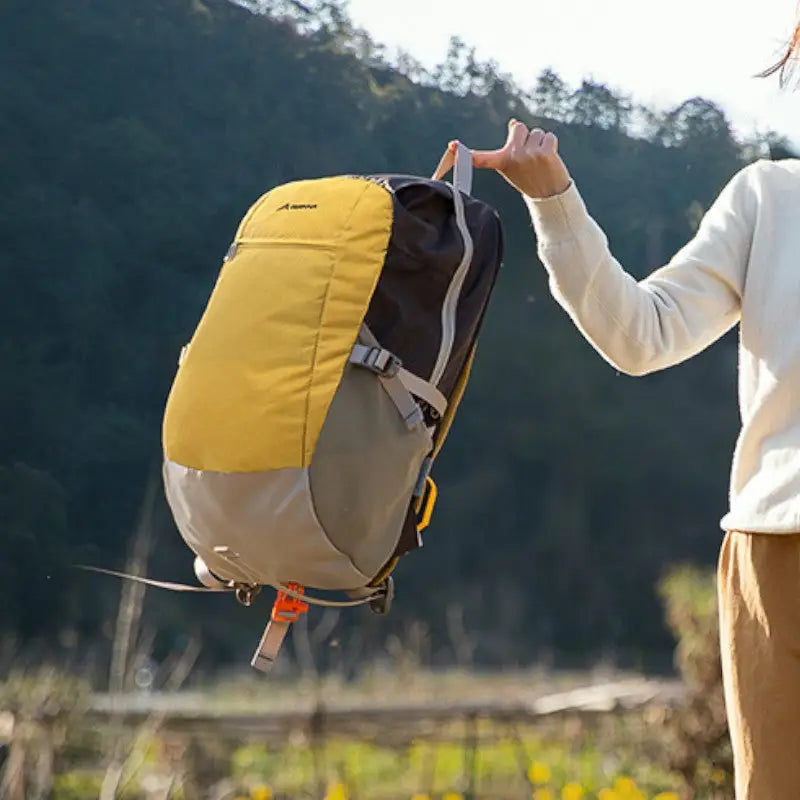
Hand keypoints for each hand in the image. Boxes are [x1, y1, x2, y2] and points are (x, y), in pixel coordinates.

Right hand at [451, 120, 571, 198]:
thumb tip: (514, 122)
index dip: (467, 153)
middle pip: (518, 127)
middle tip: (530, 156)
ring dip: (540, 142)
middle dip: (525, 136)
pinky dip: (551, 145)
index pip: (482, 157)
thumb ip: (512, 144)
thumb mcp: (515, 162)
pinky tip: (550, 159)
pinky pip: (549, 137)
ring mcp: (528, 155)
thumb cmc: (531, 177)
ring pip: (536, 132)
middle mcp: (512, 158)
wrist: (549, 195)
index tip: (452, 147)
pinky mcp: (545, 153)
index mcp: (501, 162)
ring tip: (541, 160)